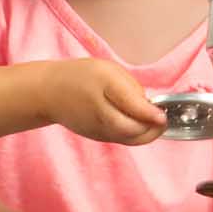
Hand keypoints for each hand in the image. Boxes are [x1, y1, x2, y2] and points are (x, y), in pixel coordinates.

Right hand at [46, 60, 166, 145]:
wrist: (49, 93)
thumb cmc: (82, 77)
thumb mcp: (109, 71)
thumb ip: (131, 88)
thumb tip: (150, 108)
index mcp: (104, 87)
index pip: (131, 106)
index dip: (151, 114)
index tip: (163, 114)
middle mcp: (100, 113)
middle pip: (131, 129)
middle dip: (152, 128)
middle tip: (163, 119)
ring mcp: (98, 129)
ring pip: (129, 139)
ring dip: (146, 134)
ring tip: (156, 124)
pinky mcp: (98, 137)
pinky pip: (122, 140)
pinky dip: (136, 136)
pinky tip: (142, 126)